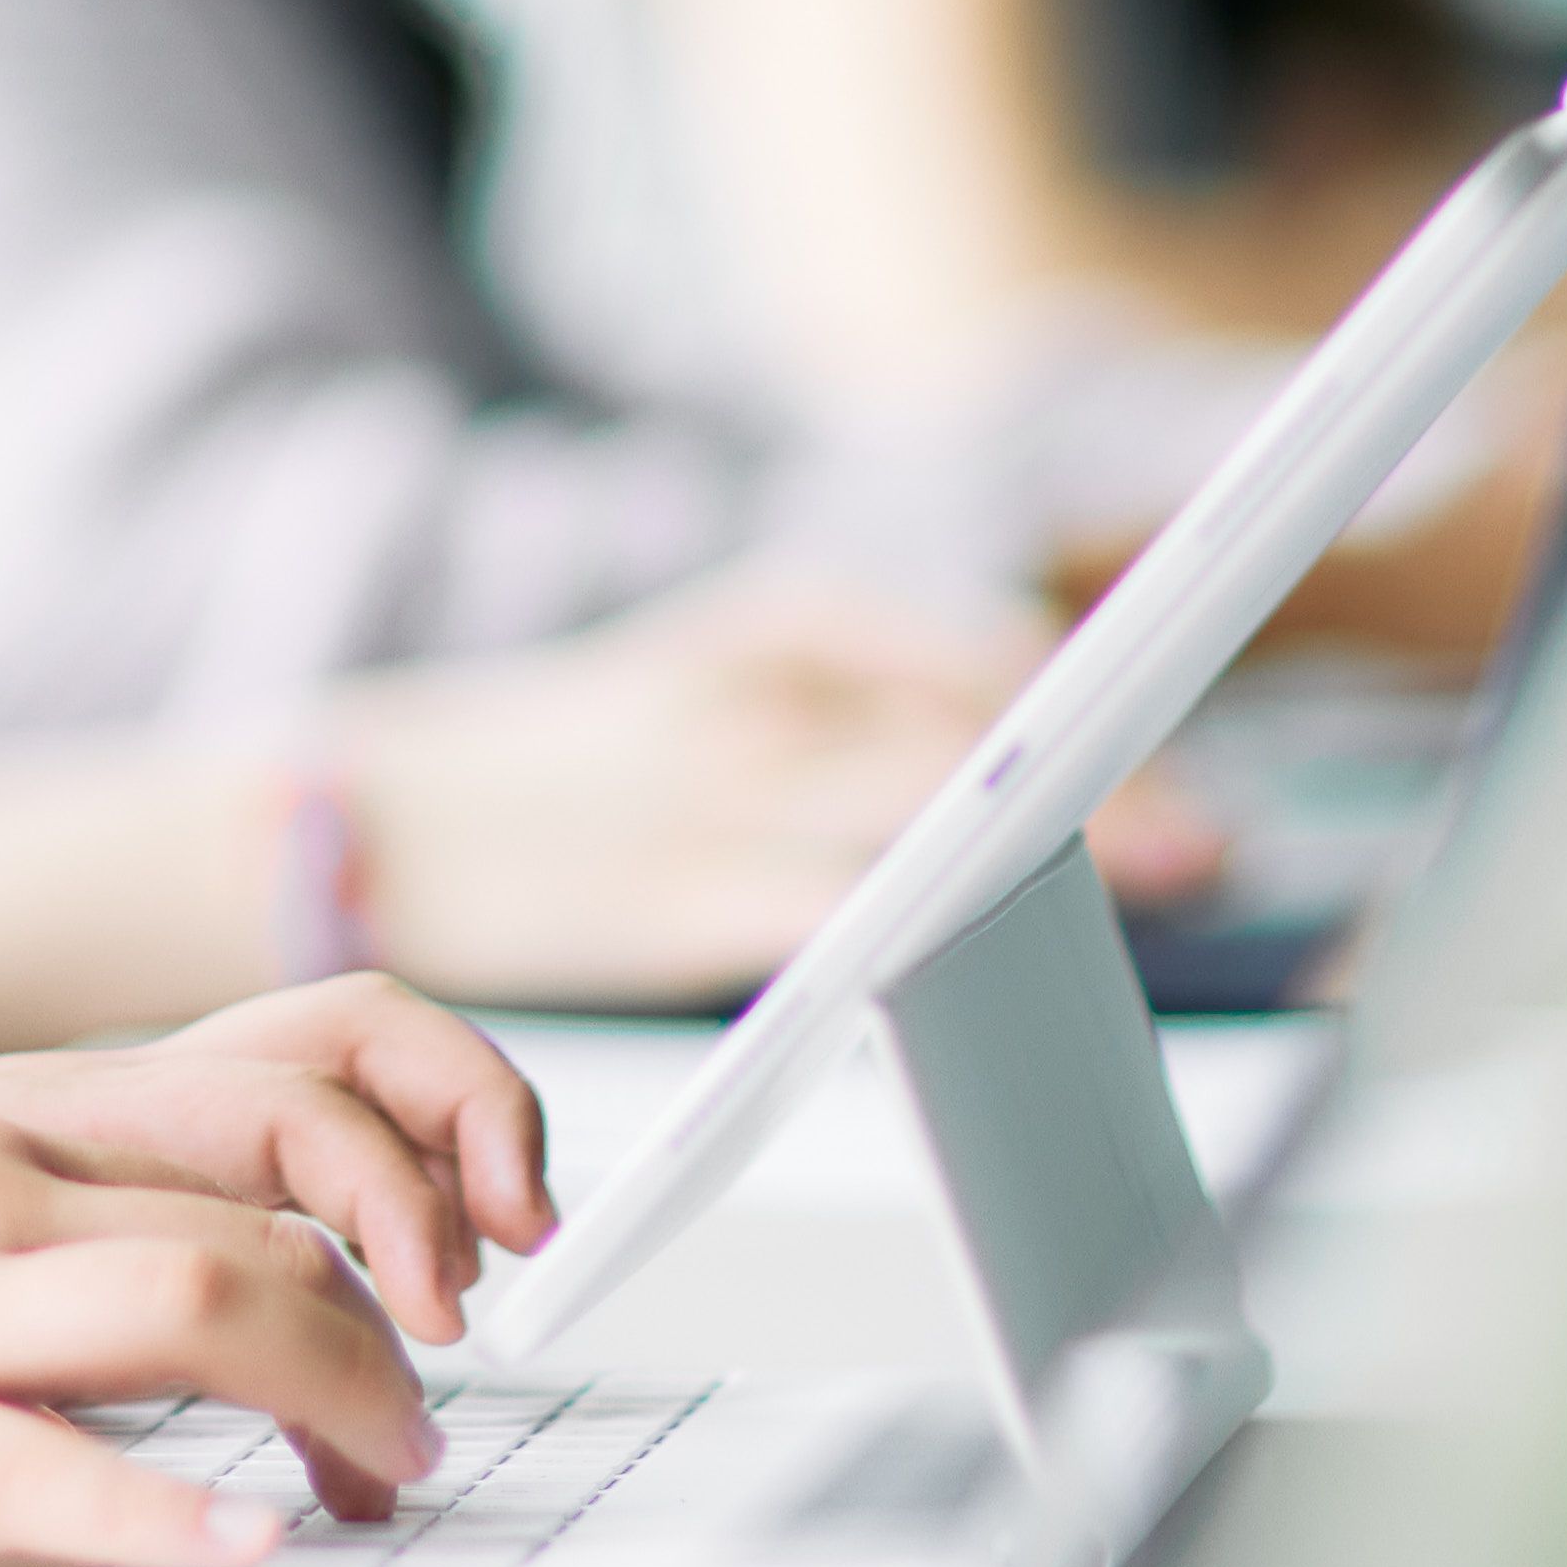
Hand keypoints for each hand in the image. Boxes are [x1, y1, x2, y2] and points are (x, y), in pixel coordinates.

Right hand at [0, 997, 532, 1566]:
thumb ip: (108, 1187)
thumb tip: (324, 1262)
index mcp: (33, 1105)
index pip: (312, 1046)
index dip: (457, 1122)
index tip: (514, 1226)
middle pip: (287, 1185)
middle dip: (408, 1313)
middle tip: (417, 1423)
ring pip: (200, 1294)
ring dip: (338, 1397)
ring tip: (363, 1491)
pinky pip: (38, 1476)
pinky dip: (167, 1520)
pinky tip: (244, 1556)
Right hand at [324, 565, 1212, 1008]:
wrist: (350, 813)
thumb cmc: (555, 773)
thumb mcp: (706, 692)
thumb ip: (846, 716)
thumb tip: (1026, 755)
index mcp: (770, 631)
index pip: (965, 647)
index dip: (1088, 689)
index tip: (1184, 716)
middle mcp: (752, 691)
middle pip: (965, 721)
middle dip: (1102, 775)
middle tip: (1215, 835)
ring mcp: (708, 789)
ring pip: (915, 794)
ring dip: (1054, 835)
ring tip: (1177, 868)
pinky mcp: (664, 893)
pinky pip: (811, 900)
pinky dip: (909, 913)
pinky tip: (988, 935)